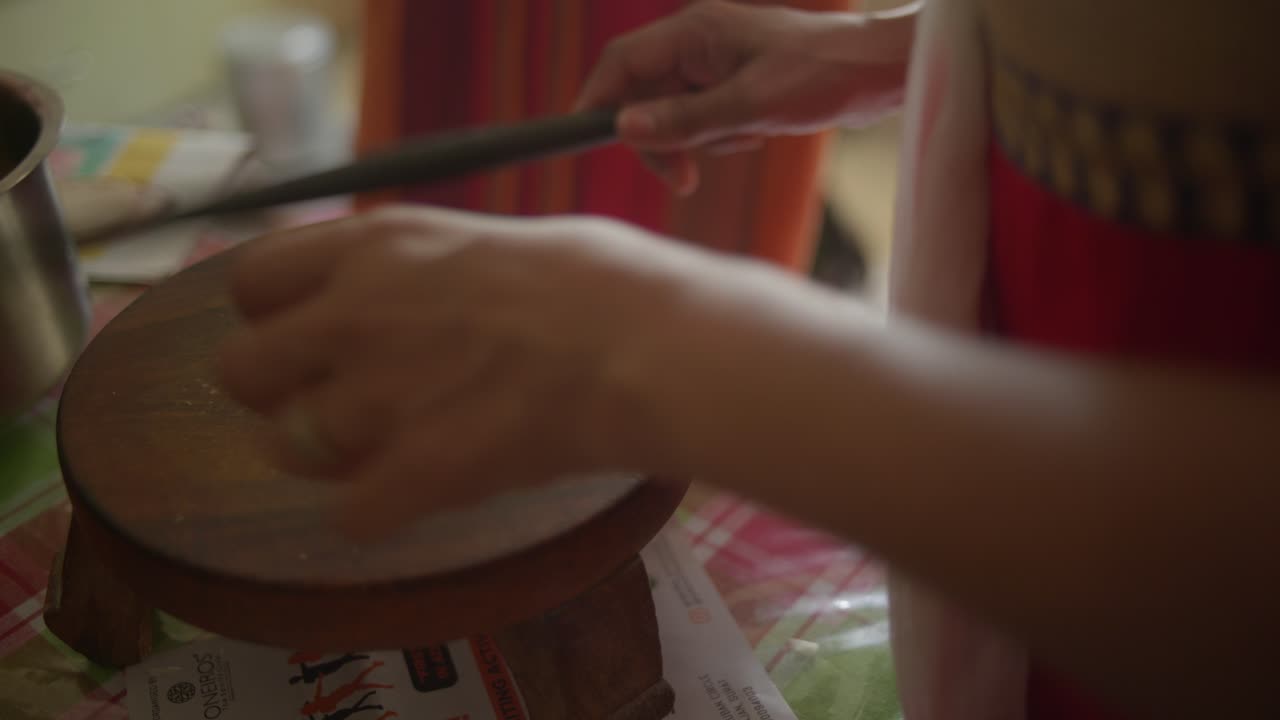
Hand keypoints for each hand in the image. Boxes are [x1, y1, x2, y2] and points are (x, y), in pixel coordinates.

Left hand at [217, 207, 712, 537]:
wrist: (648, 348)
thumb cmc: (600, 280)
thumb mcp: (490, 241)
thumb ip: (420, 271)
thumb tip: (408, 293)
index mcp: (374, 246)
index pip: (252, 281)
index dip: (272, 315)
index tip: (305, 335)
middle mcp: (351, 316)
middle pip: (240, 370)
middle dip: (277, 391)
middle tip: (335, 400)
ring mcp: (376, 398)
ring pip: (284, 449)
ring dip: (327, 457)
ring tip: (387, 451)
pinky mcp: (413, 473)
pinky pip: (348, 516)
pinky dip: (378, 513)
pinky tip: (422, 493)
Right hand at [576, 0, 916, 193]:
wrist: (877, 74)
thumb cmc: (821, 76)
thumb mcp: (749, 106)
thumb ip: (684, 120)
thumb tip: (625, 128)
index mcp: (694, 31)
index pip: (622, 63)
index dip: (598, 101)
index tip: (586, 139)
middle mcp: (698, 42)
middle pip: (644, 95)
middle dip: (661, 139)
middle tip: (685, 179)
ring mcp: (715, 63)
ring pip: (674, 113)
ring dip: (699, 141)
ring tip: (745, 139)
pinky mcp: (733, 83)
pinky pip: (703, 117)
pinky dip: (720, 136)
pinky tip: (755, 135)